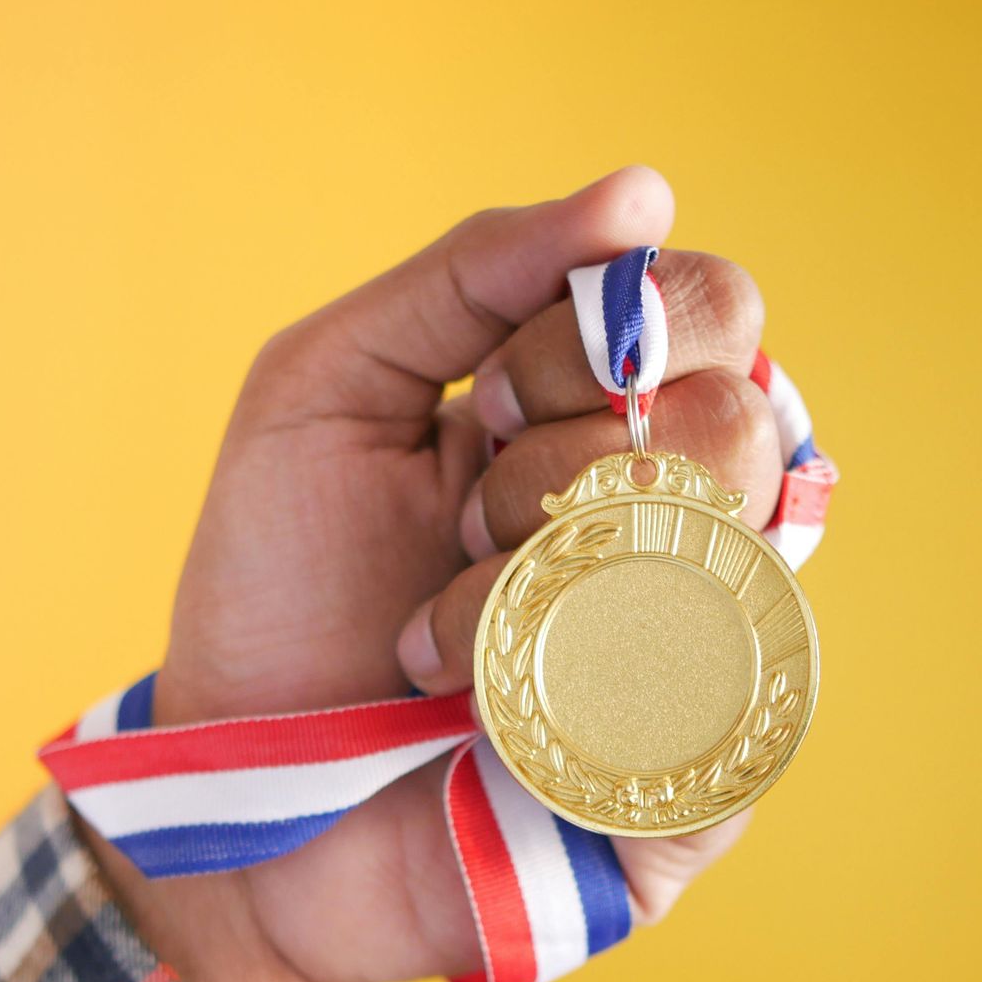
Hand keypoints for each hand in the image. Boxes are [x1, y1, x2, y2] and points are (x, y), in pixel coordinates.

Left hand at [78, 168, 785, 981]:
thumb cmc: (280, 588)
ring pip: (736, 555)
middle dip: (573, 461)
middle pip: (746, 422)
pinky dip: (595, 698)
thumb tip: (644, 191)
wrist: (235, 790)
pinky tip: (495, 721)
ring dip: (560, 577)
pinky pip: (742, 719)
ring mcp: (696, 650)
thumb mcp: (329, 387)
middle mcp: (675, 519)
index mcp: (604, 418)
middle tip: (463, 522)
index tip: (494, 398)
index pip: (712, 313)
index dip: (616, 330)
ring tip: (447, 635)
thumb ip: (468, 274)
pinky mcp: (696, 781)